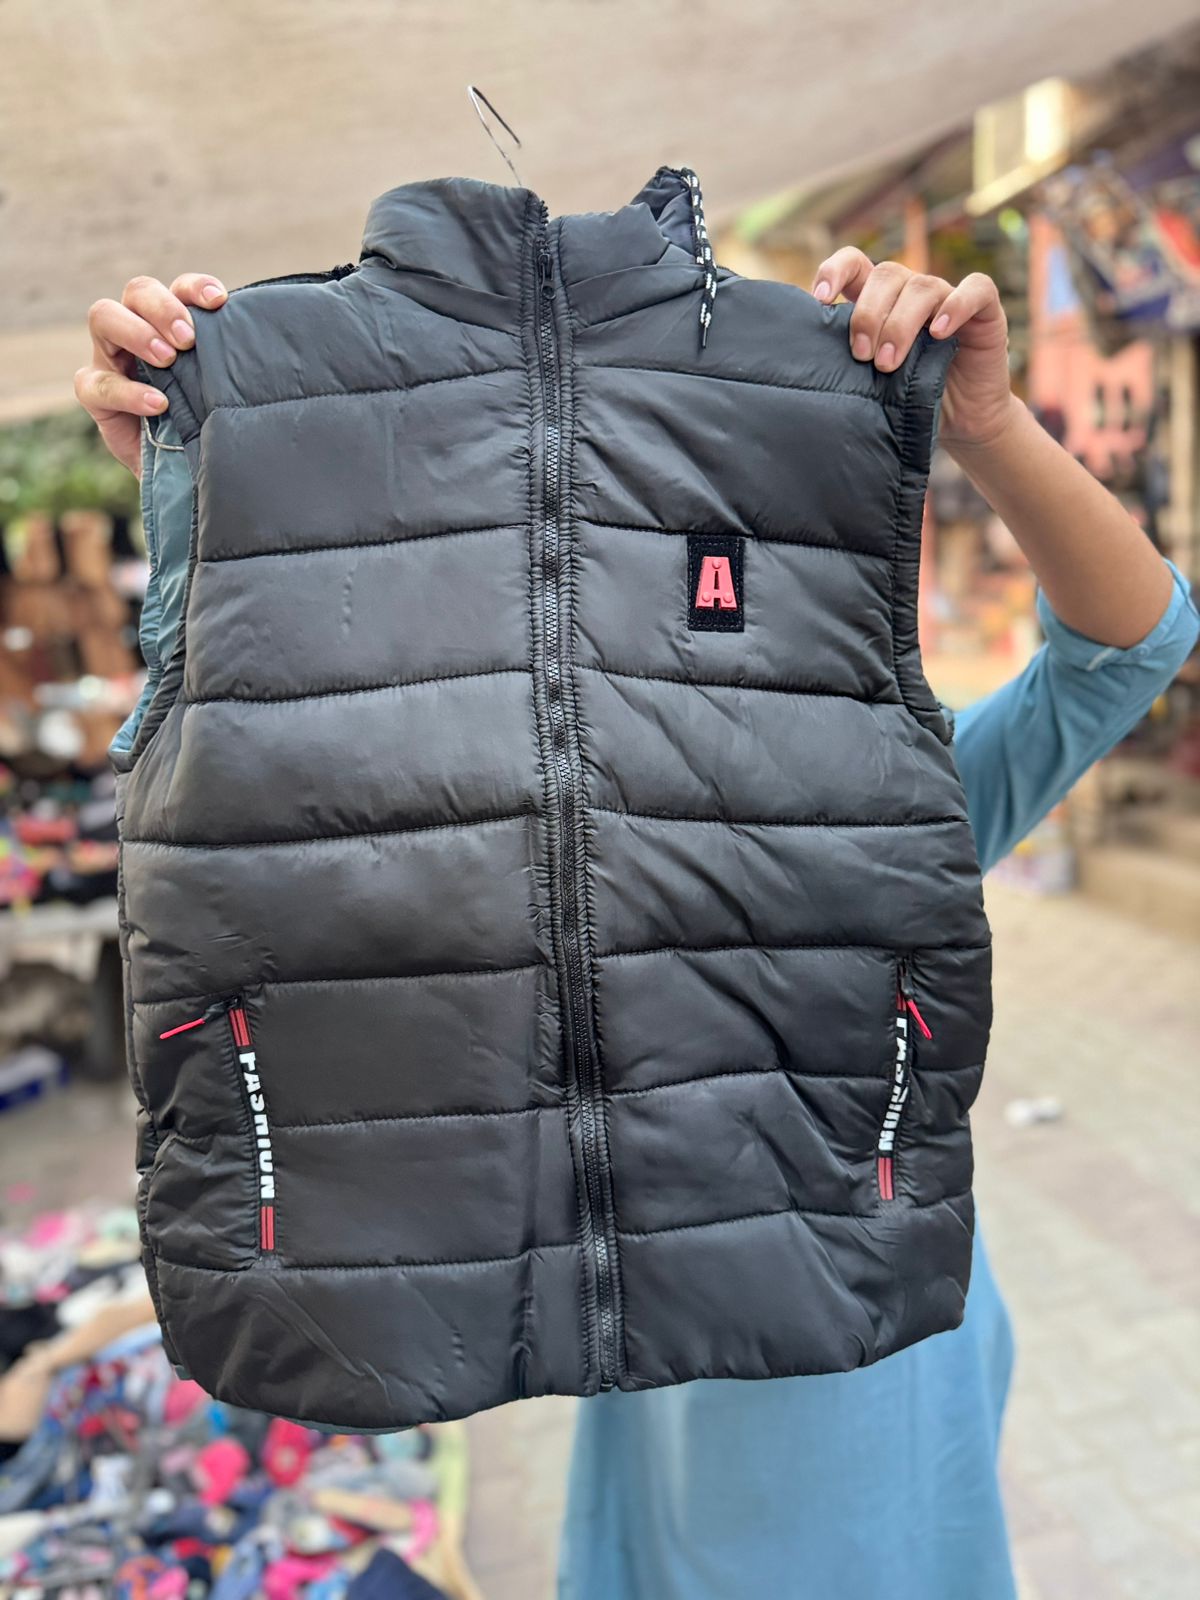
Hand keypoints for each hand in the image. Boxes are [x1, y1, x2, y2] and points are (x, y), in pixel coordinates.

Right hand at [74, 273, 227, 474]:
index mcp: (174, 324)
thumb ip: (233, 373)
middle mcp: (139, 330)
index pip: (179, 290)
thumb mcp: (225, 397)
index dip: (195, 288)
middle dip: (163, 307)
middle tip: (187, 339)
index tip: (219, 301)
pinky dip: (126, 391)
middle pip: (138, 291)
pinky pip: (95, 383)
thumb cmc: (211, 428)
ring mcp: (111, 358)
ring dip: (136, 332)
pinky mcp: (95, 394)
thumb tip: (269, 354)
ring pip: (104, 316)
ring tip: (167, 359)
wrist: (186, 474)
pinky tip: (157, 404)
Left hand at [810, 249, 1014, 450]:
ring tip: (888, 364)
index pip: (856, 264)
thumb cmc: (909, 402)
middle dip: (868, 314)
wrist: (960, 423)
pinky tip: (937, 333)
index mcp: (882, 302)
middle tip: (861, 356)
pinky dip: (955, 307)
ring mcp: (948, 298)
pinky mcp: (985, 311)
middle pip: (887, 275)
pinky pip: (975, 290)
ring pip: (922, 286)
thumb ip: (848, 366)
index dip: (835, 270)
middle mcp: (913, 293)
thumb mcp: (871, 383)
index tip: (819, 299)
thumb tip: (806, 371)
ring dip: (900, 323)